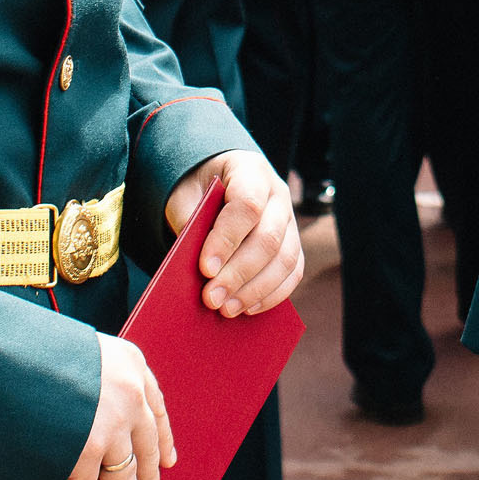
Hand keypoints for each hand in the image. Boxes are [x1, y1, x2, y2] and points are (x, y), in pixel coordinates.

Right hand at [47, 332, 173, 479]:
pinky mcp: (88, 447)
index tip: (167, 460)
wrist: (7, 348)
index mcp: (131, 363)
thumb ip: (100, 377)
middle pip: (146, 448)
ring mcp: (112, 422)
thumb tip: (100, 413)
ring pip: (125, 476)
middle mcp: (130, 393)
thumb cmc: (36, 345)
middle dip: (148, 479)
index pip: (156, 409)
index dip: (162, 439)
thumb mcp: (83, 348)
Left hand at [165, 149, 302, 317]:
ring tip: (226, 309)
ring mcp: (289, 219)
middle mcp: (277, 194)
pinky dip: (272, 294)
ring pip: (285, 259)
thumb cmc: (197, 189)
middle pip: (268, 238)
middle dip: (238, 274)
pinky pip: (293, 273)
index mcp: (250, 171)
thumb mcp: (185, 196)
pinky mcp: (292, 243)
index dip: (227, 239)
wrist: (215, 179)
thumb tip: (199, 271)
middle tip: (211, 298)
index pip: (247, 205)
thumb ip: (191, 224)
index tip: (205, 268)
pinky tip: (247, 308)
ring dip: (255, 290)